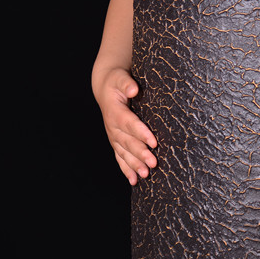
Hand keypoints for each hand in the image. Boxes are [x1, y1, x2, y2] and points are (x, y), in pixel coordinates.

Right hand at [93, 66, 157, 184]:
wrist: (106, 88)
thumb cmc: (116, 82)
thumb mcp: (120, 77)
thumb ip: (126, 83)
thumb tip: (133, 89)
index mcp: (115, 111)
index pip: (129, 123)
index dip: (141, 133)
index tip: (153, 142)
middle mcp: (112, 126)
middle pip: (128, 142)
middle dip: (140, 154)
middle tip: (153, 163)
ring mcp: (114, 136)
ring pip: (124, 153)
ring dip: (135, 165)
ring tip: (146, 175)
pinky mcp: (116, 142)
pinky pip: (120, 158)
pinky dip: (127, 170)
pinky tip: (135, 181)